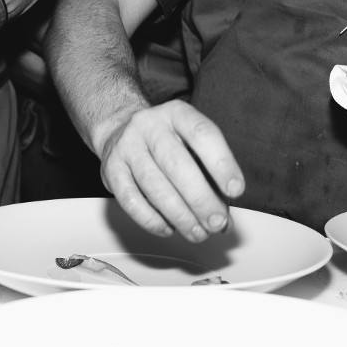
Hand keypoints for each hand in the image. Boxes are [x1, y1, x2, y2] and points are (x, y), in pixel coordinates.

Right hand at [95, 100, 244, 242]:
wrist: (120, 129)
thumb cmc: (165, 141)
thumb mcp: (190, 144)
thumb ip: (210, 178)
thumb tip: (225, 220)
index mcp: (177, 114)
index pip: (202, 134)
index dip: (221, 163)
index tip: (235, 190)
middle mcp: (149, 126)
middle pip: (177, 164)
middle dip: (200, 199)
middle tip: (216, 222)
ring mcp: (127, 146)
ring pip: (154, 185)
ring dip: (179, 215)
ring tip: (197, 232)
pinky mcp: (111, 169)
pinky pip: (131, 200)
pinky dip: (152, 220)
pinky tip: (168, 228)